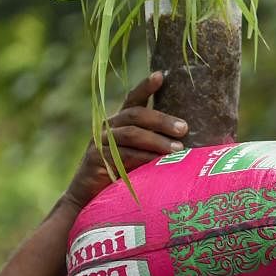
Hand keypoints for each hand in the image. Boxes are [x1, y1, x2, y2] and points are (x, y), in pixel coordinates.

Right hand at [61, 72, 187, 209]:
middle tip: (183, 128)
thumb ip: (154, 146)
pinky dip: (143, 157)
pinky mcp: (96, 159)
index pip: (133, 100)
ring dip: (156, 140)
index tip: (161, 75)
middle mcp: (108, 127)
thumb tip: (187, 142)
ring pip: (131, 134)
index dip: (145, 87)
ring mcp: (100, 142)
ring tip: (177, 149)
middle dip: (161, 120)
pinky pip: (123, 155)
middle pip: (135, 115)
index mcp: (118, 123)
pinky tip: (157, 162)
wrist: (88, 199)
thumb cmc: (120, 177)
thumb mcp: (138, 157)